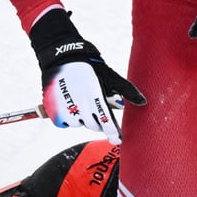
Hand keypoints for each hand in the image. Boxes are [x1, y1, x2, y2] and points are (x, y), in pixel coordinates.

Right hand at [29, 9, 144, 144]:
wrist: (60, 56)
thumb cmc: (88, 65)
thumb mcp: (109, 75)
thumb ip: (126, 90)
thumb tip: (143, 102)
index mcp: (95, 97)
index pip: (107, 122)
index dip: (113, 133)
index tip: (118, 140)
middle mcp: (81, 106)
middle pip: (94, 125)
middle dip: (97, 120)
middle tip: (94, 107)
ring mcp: (66, 109)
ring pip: (79, 124)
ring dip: (82, 118)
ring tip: (80, 101)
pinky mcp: (54, 110)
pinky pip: (65, 123)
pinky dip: (68, 118)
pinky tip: (69, 104)